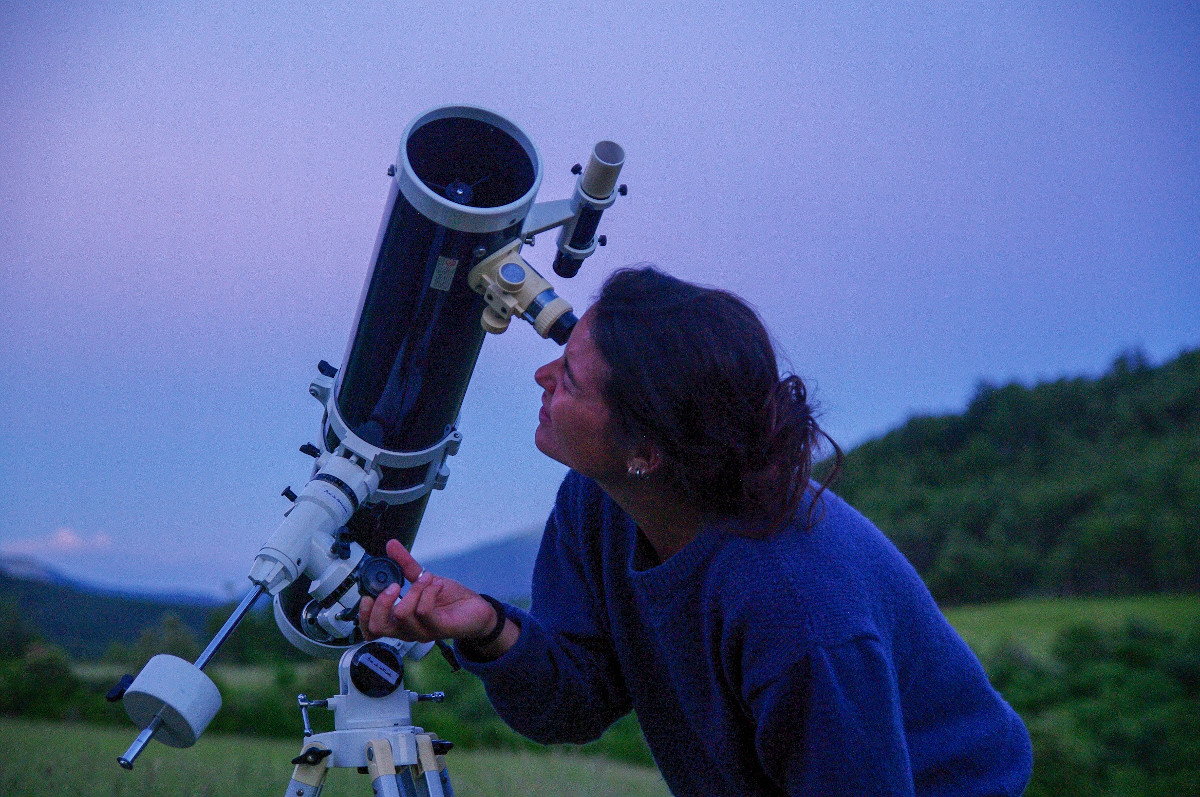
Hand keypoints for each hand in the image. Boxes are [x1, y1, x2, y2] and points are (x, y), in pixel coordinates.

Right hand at [358, 539, 496, 643]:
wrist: (476, 608)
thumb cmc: (448, 598)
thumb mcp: (423, 579)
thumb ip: (405, 565)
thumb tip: (391, 545)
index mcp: (399, 621)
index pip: (371, 630)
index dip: (363, 616)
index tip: (367, 596)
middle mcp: (407, 630)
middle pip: (379, 628)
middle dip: (382, 602)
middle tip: (395, 586)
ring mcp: (422, 632)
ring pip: (403, 614)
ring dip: (414, 589)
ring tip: (427, 580)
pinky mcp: (438, 628)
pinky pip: (424, 611)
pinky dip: (429, 591)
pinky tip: (437, 585)